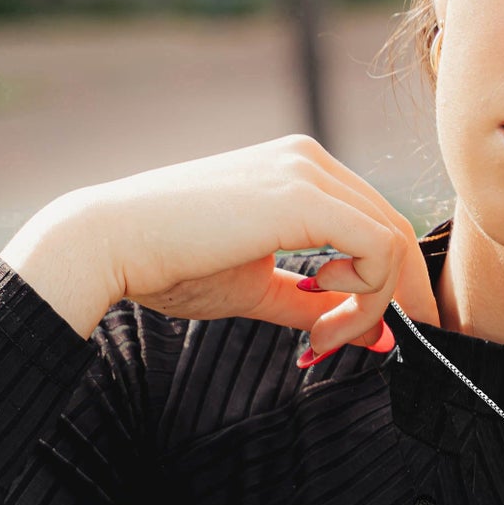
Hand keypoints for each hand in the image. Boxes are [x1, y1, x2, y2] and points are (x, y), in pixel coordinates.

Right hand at [0, 135, 437, 353]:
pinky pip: (377, 249)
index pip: (374, 223)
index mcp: (300, 169)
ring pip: (391, 241)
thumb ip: (316, 307)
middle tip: (374, 344)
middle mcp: (310, 160)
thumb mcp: (258, 289)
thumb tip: (377, 337)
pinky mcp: (304, 197)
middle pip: (394, 229)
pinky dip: (368, 296)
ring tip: (326, 339)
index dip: (383, 284)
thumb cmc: (169, 265)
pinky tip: (324, 319)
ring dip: (374, 304)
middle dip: (396, 296)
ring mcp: (308, 171)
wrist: (107, 244)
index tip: (354, 333)